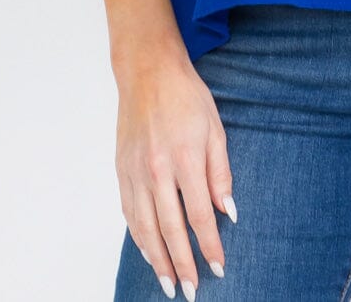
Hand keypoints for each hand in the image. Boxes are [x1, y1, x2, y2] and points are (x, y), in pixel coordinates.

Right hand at [115, 53, 235, 298]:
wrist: (148, 71)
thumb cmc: (186, 97)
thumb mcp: (215, 129)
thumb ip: (221, 173)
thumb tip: (229, 212)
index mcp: (185, 158)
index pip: (200, 214)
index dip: (209, 245)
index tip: (218, 267)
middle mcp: (157, 170)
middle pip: (170, 229)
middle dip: (182, 263)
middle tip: (190, 290)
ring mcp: (135, 171)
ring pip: (145, 227)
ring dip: (157, 259)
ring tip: (168, 283)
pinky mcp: (121, 169)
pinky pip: (129, 212)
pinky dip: (139, 237)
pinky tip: (148, 252)